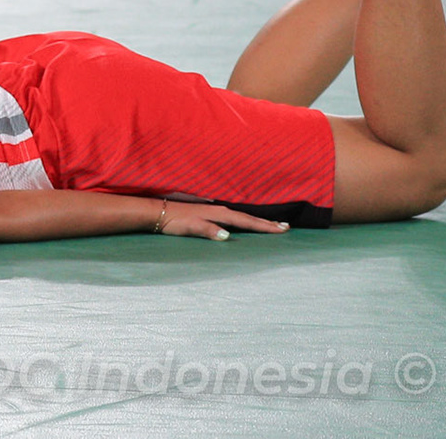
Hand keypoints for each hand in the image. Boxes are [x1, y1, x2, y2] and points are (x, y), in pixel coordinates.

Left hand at [158, 200, 289, 240]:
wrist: (159, 212)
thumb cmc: (175, 221)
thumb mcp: (192, 227)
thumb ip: (209, 231)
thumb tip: (227, 236)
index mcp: (220, 214)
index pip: (247, 221)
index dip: (265, 226)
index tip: (282, 229)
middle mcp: (220, 210)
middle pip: (249, 218)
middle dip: (267, 223)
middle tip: (286, 226)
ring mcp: (215, 211)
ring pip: (243, 217)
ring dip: (258, 221)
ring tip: (273, 224)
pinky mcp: (210, 214)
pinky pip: (235, 218)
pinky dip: (246, 221)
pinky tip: (247, 223)